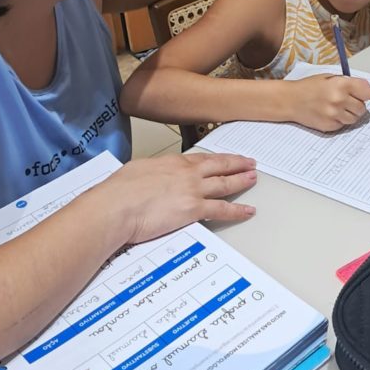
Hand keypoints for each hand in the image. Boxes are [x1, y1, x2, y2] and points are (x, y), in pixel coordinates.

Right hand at [108, 152, 257, 242]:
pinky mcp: (193, 209)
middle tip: (250, 162)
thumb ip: (151, 173)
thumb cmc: (118, 191)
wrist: (116, 206)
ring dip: (241, 180)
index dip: (216, 158)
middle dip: (236, 163)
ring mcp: (192, 190)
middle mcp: (185, 173)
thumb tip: (150, 178)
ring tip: (253, 178)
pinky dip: (238, 210)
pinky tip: (248, 211)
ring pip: (224, 183)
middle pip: (218, 165)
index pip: (200, 159)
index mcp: (171, 162)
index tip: (225, 158)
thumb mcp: (136, 171)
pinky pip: (222, 209)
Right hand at [285, 75, 369, 131]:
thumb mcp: (330, 77)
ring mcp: (334, 115)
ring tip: (338, 107)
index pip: (366, 92)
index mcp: (340, 85)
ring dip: (350, 113)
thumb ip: (350, 83)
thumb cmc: (309, 87)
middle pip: (362, 107)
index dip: (367, 94)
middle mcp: (339, 100)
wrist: (290, 100)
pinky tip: (330, 113)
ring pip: (355, 118)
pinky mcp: (329, 126)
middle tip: (346, 100)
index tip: (367, 95)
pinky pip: (344, 125)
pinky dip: (340, 120)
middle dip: (357, 104)